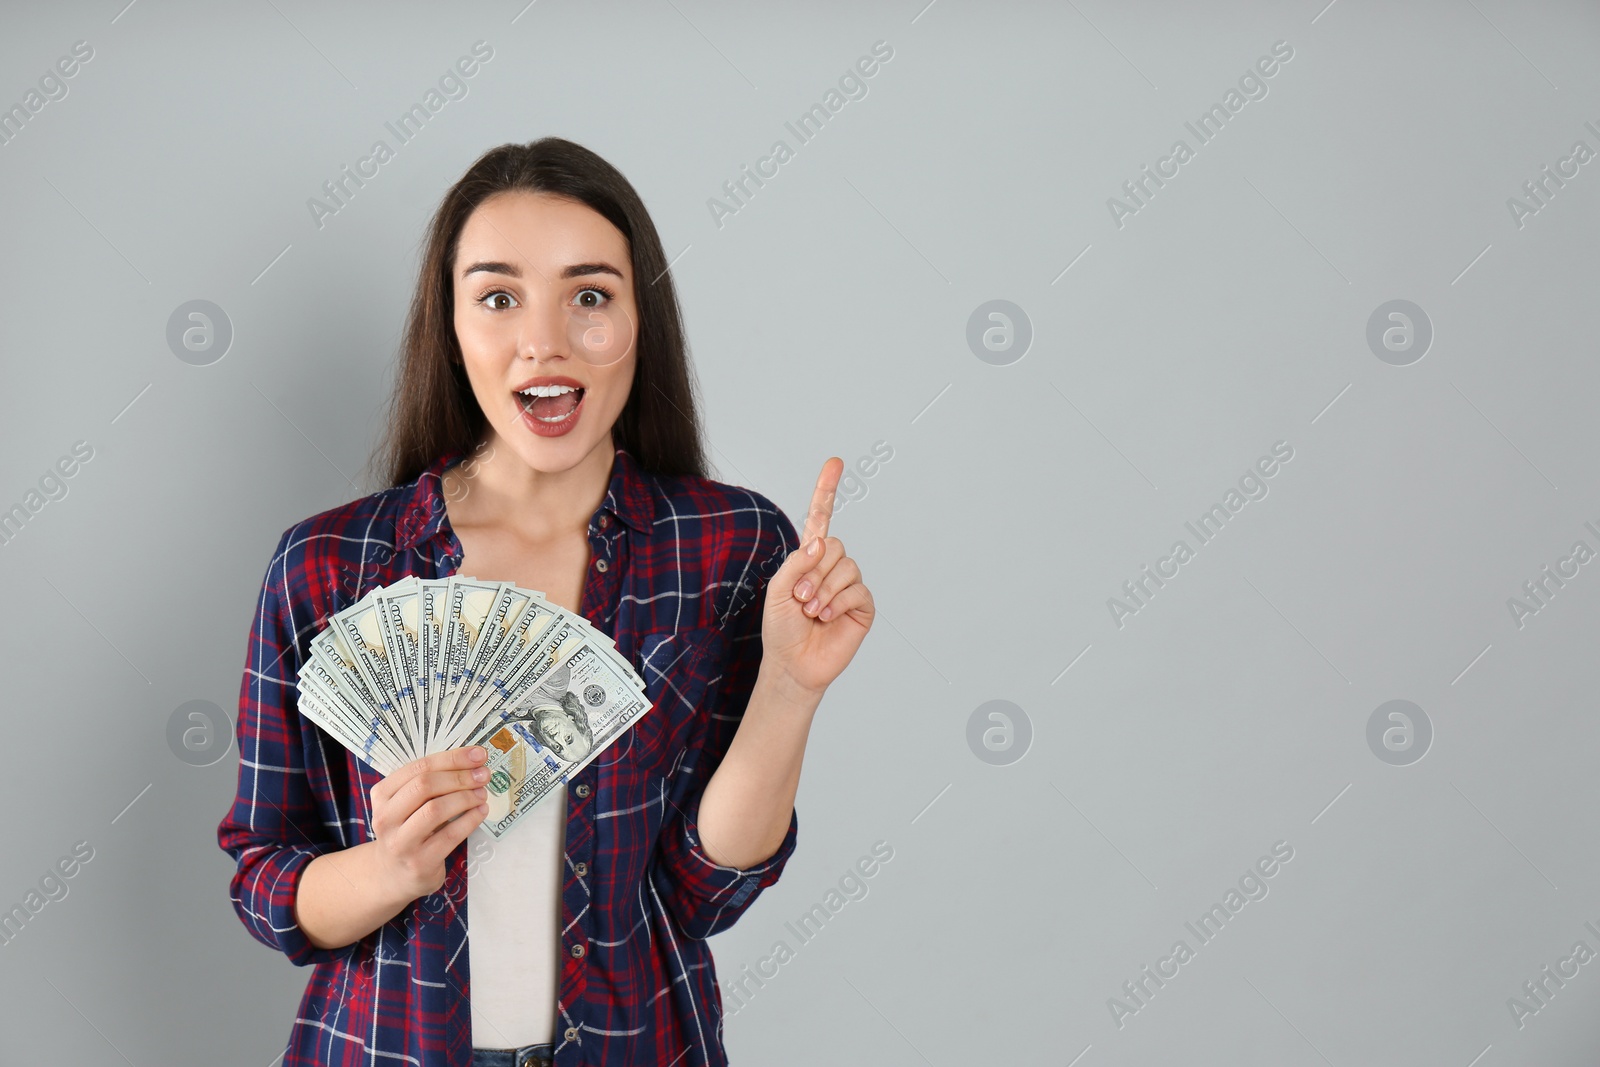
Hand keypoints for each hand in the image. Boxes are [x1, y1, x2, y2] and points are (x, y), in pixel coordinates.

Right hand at [368, 746, 489, 899]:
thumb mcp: (408, 803)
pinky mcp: (419, 862)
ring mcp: (400, 842)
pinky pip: (449, 836)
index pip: (418, 767)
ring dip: (465, 797)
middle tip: (484, 774)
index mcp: (382, 794)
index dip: (452, 758)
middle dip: (460, 776)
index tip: (478, 754)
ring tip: (482, 793)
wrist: (393, 874)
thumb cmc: (408, 829)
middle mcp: (385, 817)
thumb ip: (431, 782)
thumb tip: (473, 760)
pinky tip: (481, 811)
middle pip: (425, 786)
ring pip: (435, 810)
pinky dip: (470, 820)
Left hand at [761, 457, 874, 699]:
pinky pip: (857, 589)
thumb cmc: (781, 628)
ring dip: (824, 590)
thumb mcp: (776, 590)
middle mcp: (831, 567)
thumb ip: (795, 562)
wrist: (792, 664)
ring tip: (810, 611)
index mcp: (809, 558)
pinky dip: (838, 602)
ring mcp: (849, 586)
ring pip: (846, 567)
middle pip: (833, 546)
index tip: (834, 463)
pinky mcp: (862, 606)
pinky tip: (826, 617)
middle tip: (799, 597)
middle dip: (813, 571)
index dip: (827, 491)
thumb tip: (821, 542)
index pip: (821, 518)